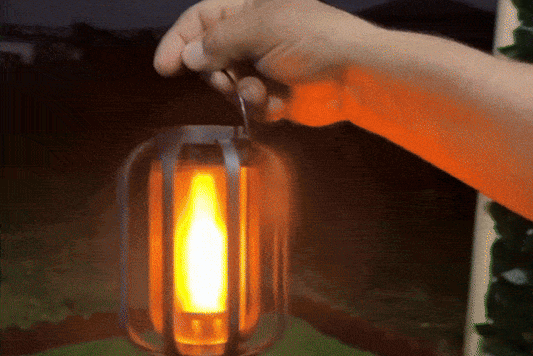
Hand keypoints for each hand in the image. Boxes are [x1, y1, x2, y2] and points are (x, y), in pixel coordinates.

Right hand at [153, 0, 375, 123]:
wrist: (353, 76)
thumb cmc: (312, 40)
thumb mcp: (262, 27)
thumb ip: (220, 40)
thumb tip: (190, 56)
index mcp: (248, 9)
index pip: (201, 20)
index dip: (180, 42)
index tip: (164, 68)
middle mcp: (252, 37)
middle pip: (211, 57)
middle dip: (218, 74)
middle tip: (228, 81)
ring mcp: (264, 67)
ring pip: (230, 85)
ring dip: (243, 92)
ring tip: (263, 91)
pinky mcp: (274, 95)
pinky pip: (251, 105)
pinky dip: (262, 107)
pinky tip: (280, 102)